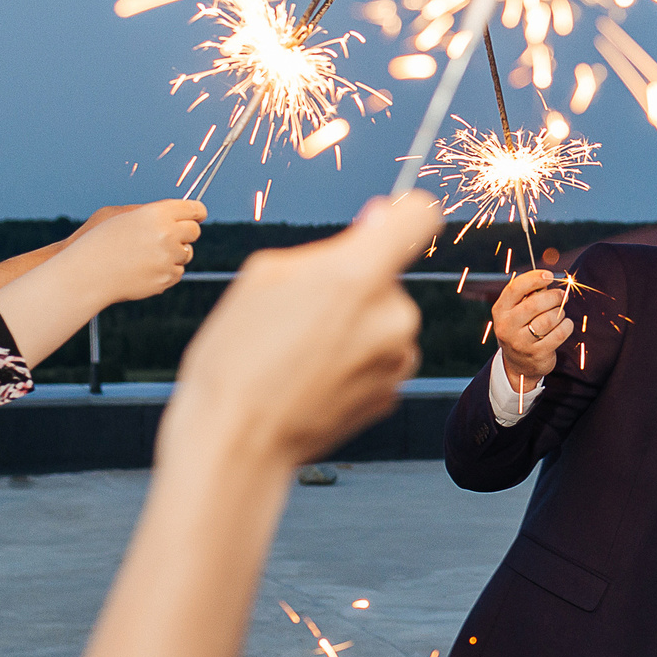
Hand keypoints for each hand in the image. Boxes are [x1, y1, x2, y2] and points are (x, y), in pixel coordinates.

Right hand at [57, 199, 205, 305]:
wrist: (85, 273)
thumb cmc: (96, 240)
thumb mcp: (118, 215)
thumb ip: (149, 212)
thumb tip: (171, 213)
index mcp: (155, 214)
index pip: (192, 209)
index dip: (196, 211)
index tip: (197, 214)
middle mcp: (166, 235)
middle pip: (194, 231)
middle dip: (186, 232)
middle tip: (172, 234)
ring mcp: (167, 259)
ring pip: (186, 253)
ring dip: (174, 252)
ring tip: (148, 253)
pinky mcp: (165, 278)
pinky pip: (177, 272)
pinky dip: (166, 270)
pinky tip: (145, 268)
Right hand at [164, 195, 434, 468]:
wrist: (237, 441)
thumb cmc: (237, 354)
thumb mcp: (265, 276)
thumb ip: (330, 247)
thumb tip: (379, 221)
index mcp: (360, 275)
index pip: (419, 215)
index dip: (399, 214)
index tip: (379, 225)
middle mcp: (393, 316)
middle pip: (387, 276)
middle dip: (353, 283)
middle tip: (298, 312)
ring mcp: (399, 359)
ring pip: (384, 319)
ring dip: (354, 325)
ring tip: (299, 351)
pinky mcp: (394, 393)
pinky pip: (380, 357)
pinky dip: (354, 361)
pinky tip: (313, 378)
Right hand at [491, 268, 574, 387]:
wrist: (519, 364)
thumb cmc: (522, 328)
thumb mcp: (517, 310)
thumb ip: (529, 294)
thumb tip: (548, 278)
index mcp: (500, 310)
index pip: (515, 288)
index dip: (534, 278)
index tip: (550, 275)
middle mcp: (506, 326)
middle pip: (534, 304)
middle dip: (553, 296)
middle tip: (562, 295)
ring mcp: (520, 342)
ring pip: (549, 319)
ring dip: (560, 312)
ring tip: (560, 313)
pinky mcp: (536, 354)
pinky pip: (559, 334)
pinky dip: (567, 326)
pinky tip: (565, 325)